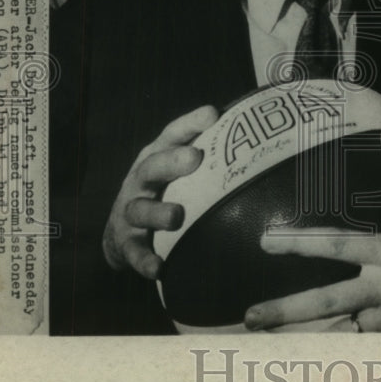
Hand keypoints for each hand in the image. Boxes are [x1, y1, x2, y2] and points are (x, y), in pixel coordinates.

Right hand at [101, 105, 215, 278]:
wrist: (121, 230)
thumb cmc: (165, 189)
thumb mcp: (179, 167)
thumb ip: (209, 150)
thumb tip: (259, 129)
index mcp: (157, 156)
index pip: (172, 134)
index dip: (190, 124)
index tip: (212, 114)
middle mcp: (141, 180)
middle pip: (152, 166)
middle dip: (171, 161)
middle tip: (194, 158)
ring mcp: (131, 211)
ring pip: (140, 209)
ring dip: (157, 212)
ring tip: (177, 215)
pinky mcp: (126, 242)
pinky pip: (134, 251)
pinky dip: (144, 259)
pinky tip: (157, 267)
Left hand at [244, 128, 380, 331]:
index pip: (339, 246)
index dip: (301, 243)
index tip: (267, 239)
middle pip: (328, 303)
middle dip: (286, 311)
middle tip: (250, 316)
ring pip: (341, 330)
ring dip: (305, 335)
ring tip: (264, 340)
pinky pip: (363, 344)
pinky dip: (338, 344)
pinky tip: (307, 350)